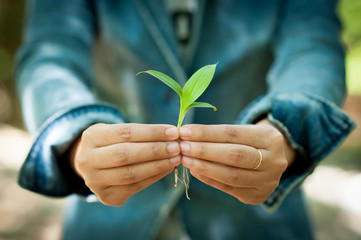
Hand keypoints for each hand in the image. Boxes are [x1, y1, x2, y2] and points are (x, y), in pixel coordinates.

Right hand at [69, 123, 180, 205]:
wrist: (93, 164)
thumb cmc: (113, 143)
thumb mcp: (117, 131)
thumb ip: (141, 133)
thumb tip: (172, 135)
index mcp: (91, 137)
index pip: (126, 132)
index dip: (152, 132)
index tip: (173, 132)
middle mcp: (87, 160)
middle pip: (125, 154)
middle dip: (155, 150)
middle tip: (176, 147)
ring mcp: (94, 181)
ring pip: (130, 173)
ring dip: (157, 166)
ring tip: (175, 159)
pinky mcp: (105, 196)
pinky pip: (134, 187)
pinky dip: (153, 178)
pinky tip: (167, 169)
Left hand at [179, 120, 294, 204]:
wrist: (271, 161)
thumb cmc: (249, 142)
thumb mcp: (243, 132)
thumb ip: (218, 134)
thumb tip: (187, 136)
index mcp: (270, 138)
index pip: (233, 133)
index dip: (206, 133)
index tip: (185, 132)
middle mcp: (274, 160)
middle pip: (234, 155)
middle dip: (204, 151)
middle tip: (183, 147)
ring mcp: (268, 181)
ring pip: (232, 175)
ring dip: (204, 167)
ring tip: (185, 160)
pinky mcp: (258, 196)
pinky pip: (229, 189)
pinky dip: (210, 180)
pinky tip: (195, 172)